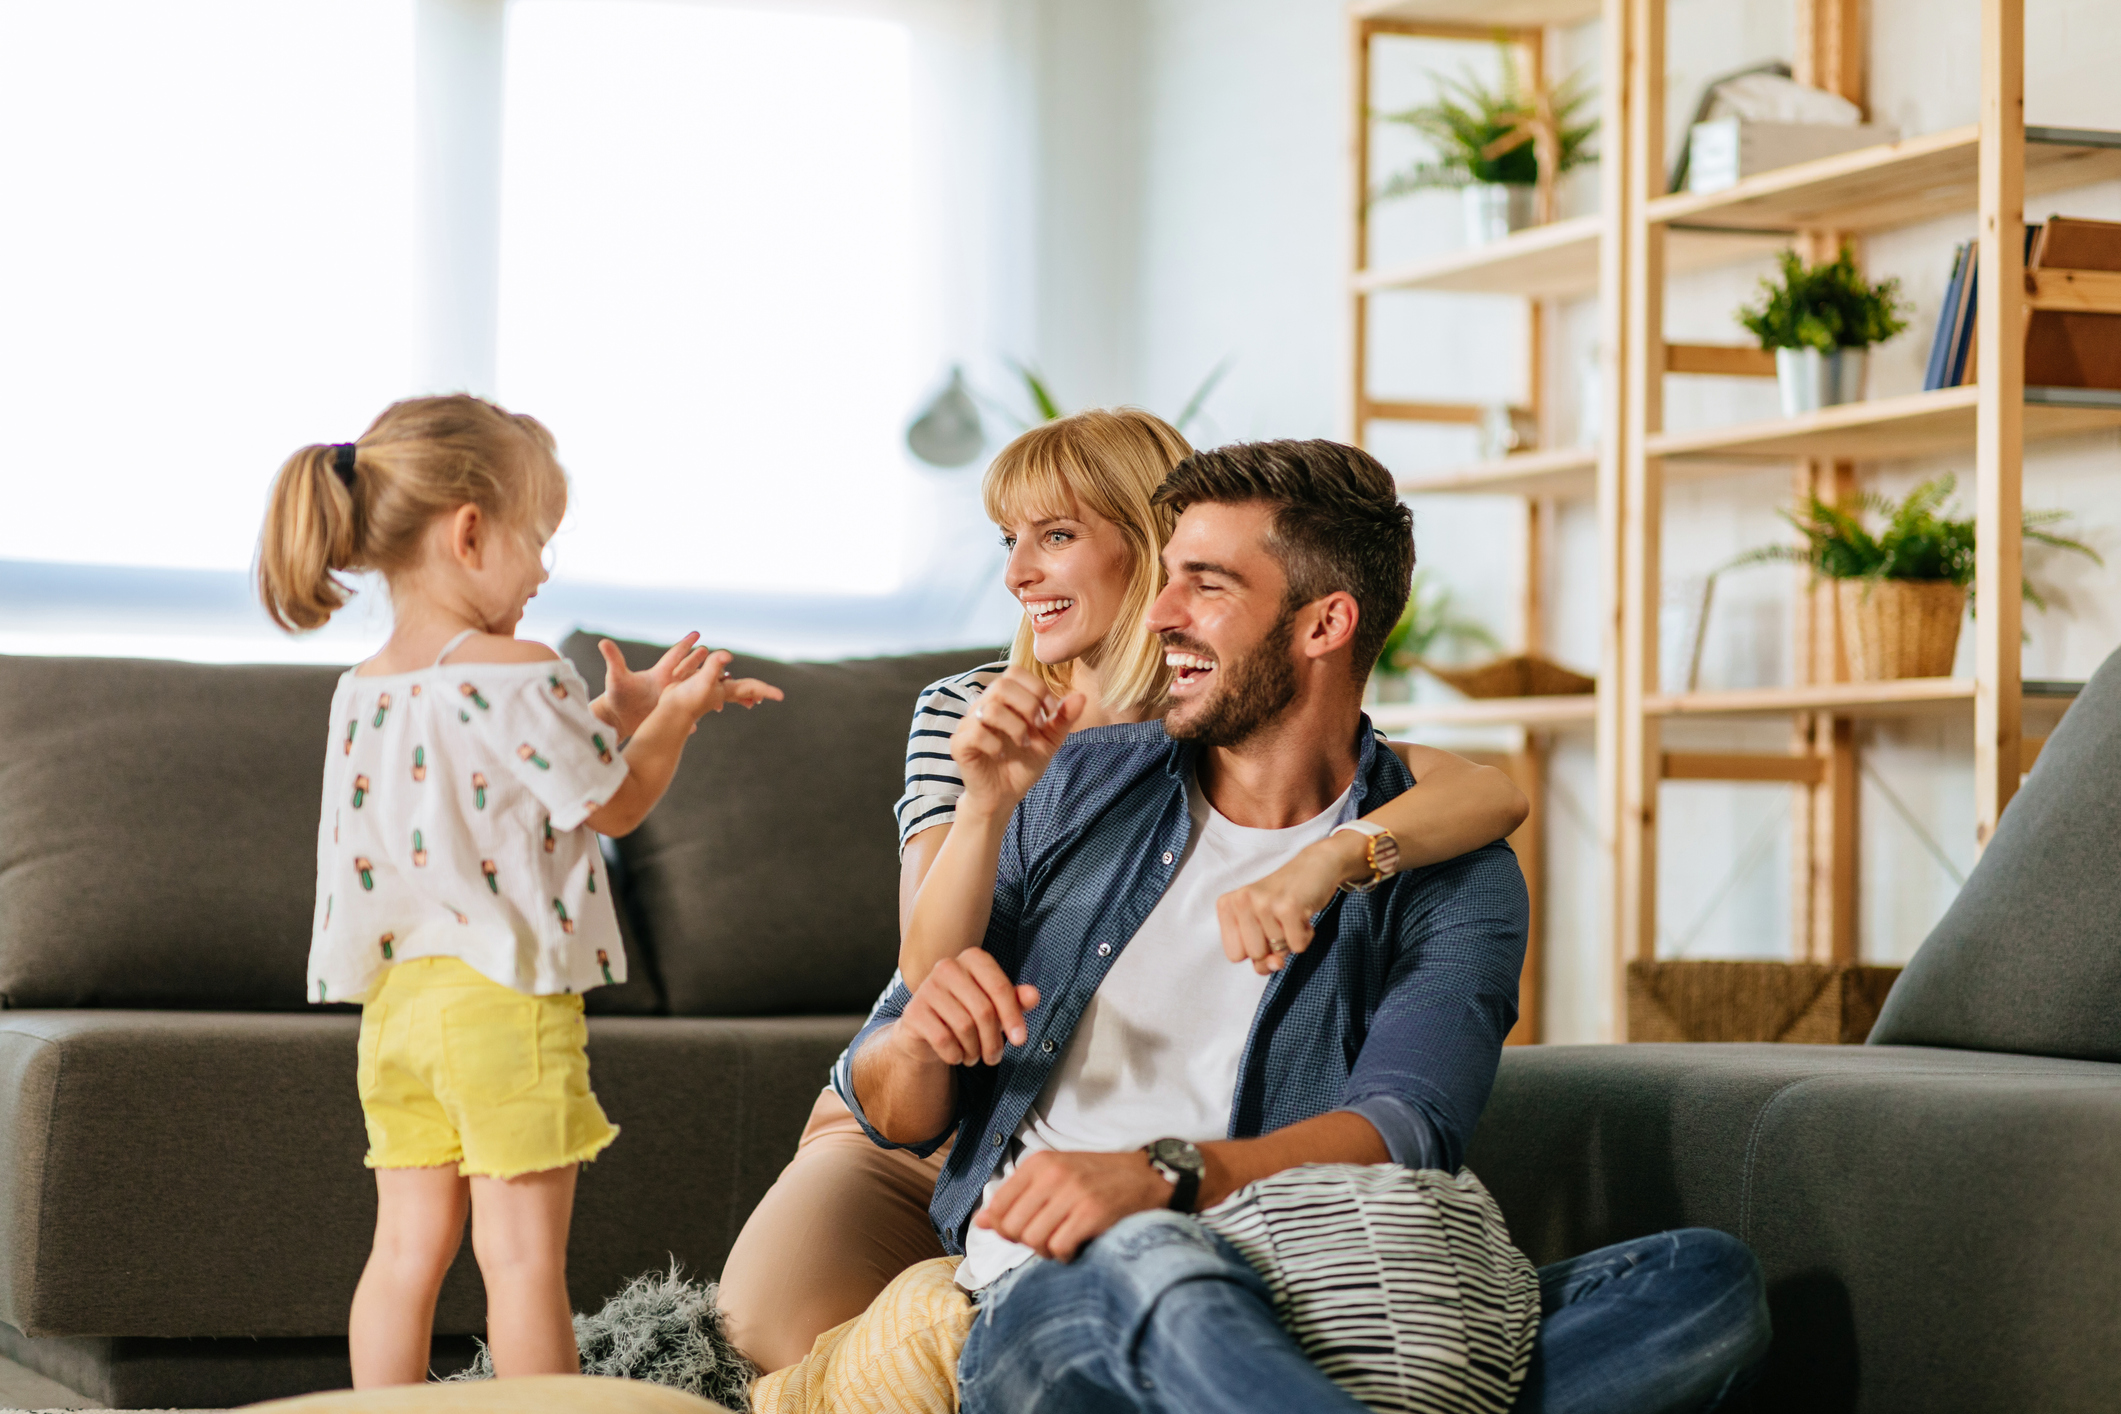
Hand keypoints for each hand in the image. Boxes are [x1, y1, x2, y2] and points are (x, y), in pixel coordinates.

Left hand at [594, 634, 711, 738]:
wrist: (616, 718)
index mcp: (658, 674)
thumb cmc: (615, 696)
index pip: (675, 655)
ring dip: (704, 684)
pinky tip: (707, 712)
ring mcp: (667, 698)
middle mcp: (665, 684)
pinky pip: (686, 711)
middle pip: (686, 669)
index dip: (685, 644)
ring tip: (718, 681)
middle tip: (710, 652)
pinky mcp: (668, 712)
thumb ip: (614, 660)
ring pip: (690, 689)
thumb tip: (603, 642)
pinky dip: (697, 711)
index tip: (697, 633)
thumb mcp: (616, 677)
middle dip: (698, 660)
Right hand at [658, 649, 784, 722]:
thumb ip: (714, 666)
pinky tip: (716, 684)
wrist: (671, 712)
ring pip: (729, 688)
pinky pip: (712, 684)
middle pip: (744, 690)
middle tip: (767, 697)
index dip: (766, 690)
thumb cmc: (688, 698)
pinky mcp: (698, 690)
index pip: (752, 688)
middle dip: (755, 691)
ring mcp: (710, 692)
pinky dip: (717, 682)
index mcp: (728, 690)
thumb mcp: (703, 679)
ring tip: (749, 697)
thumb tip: (728, 655)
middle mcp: (722, 692)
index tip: (782, 697)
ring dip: (739, 690)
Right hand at [897, 949, 1040, 1066]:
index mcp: (972, 958)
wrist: (926, 1032)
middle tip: (995, 1058)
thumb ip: (1016, 1000)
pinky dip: (955, 1054)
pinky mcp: (914, 1011)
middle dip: (994, 1041)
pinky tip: (956, 1056)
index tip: (1021, 1040)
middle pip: (984, 1010)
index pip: (1000, 987)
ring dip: (974, 1050)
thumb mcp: (995, 1006)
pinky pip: (943, 1039)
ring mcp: (927, 987)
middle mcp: (948, 967)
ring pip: (964, 1026)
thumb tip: (1034, 995)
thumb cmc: (966, 1013)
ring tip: (974, 1056)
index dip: (1013, 1017)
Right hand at [950, 668, 1084, 816]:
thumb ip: (1062, 719)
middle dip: (1028, 705)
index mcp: (1003, 700)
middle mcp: (983, 706)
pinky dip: (996, 745)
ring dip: (1015, 727)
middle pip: (1002, 685)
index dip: (1037, 687)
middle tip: (1037, 727)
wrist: (1003, 796)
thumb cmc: (1022, 764)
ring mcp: (969, 724)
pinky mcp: (959, 744)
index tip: (1051, 712)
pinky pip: (976, 733)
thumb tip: (1082, 696)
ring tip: (1022, 744)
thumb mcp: (1049, 741)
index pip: (1015, 672)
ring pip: (990, 708)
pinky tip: (1002, 756)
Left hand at [973, 1150, 1172, 1261]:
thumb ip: (1019, 1196)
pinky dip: (1065, 1256)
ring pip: (1033, 1240)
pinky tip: (1077, 1246)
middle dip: (1026, 1242)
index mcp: (1040, 1163)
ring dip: (1046, 1250)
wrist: (1149, 1175)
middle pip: (1012, 1227)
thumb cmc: (1099, 1178)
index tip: (1023, 1230)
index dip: (1004, 1227)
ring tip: (1063, 1241)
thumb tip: (981, 1222)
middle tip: (1048, 1238)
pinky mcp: (1092, 1213)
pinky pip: (1059, 1248)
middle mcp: (1053, 1175)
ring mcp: (1073, 1193)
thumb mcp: (1056, 1175)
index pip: (997, 1205)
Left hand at [1215, 833, 1367, 974]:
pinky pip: (1297, 946)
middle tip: (1280, 921)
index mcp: (1227, 905)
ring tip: (1292, 914)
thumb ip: (1260, 955)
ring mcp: (1265, 903)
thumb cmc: (1283, 899)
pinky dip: (1305, 936)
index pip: (1234, 955)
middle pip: (1255, 956)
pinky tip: (1303, 915)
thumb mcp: (1261, 925)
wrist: (1315, 866)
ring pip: (1278, 951)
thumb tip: (1275, 965)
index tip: (1263, 931)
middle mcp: (1241, 901)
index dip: (1254, 951)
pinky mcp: (1289, 907)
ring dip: (1291, 938)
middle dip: (1273, 947)